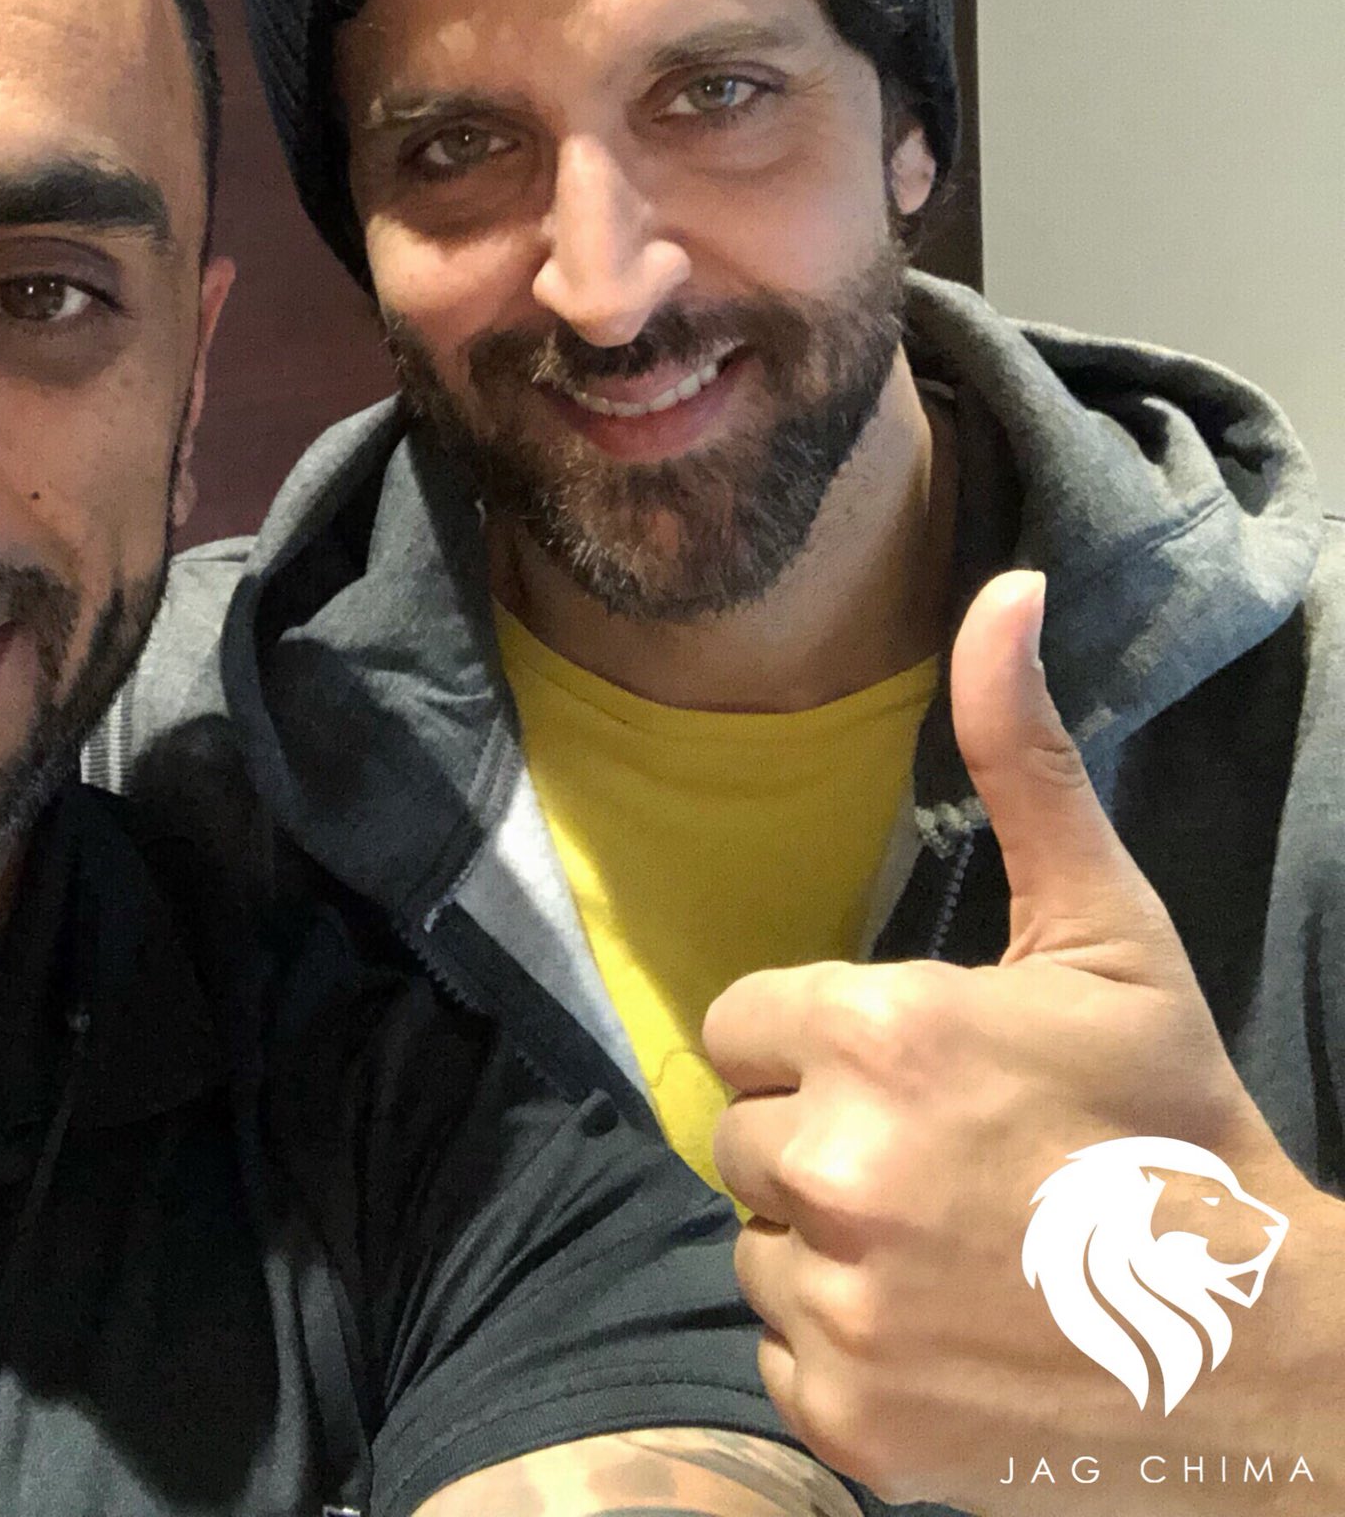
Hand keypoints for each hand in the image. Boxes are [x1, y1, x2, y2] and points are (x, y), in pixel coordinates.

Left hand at [703, 571, 1334, 1512]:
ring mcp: (837, 1307)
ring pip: (757, 1243)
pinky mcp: (846, 1419)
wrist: (1268, 1366)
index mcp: (877, 1035)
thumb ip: (1024, 761)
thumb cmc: (1174, 1126)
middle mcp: (836, 1170)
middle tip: (945, 1168)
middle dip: (821, 1139)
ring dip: (828, 1244)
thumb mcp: (1106, 930)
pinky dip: (844, 1350)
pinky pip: (781, 1352)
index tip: (911, 1075)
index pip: (742, 1027)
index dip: (819, 1046)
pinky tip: (945, 1338)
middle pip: (740, 1137)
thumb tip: (1004, 589)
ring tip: (951, 1251)